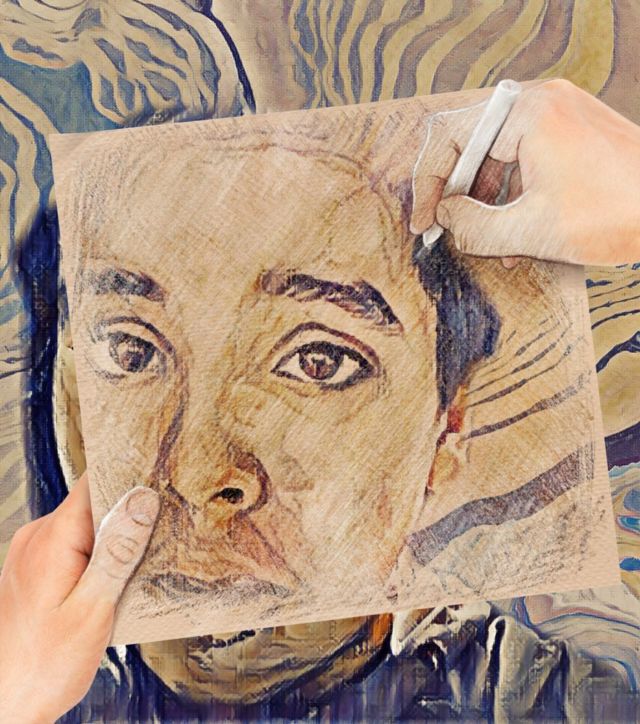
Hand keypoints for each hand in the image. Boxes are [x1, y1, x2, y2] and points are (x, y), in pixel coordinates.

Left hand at [0, 475, 159, 722]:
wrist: (6, 705)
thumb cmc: (44, 666)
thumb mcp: (94, 608)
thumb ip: (119, 550)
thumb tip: (141, 500)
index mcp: (50, 540)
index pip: (94, 483)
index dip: (130, 477)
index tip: (162, 479)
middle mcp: (36, 538)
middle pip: (92, 503)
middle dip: (127, 515)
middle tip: (159, 533)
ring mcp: (31, 551)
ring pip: (85, 524)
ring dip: (113, 538)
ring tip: (134, 563)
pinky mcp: (34, 567)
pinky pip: (73, 543)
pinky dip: (96, 554)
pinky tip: (111, 579)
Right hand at [411, 78, 639, 265]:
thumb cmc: (618, 214)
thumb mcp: (532, 230)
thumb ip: (474, 226)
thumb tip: (443, 217)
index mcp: (528, 114)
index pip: (451, 138)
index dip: (429, 184)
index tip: (425, 221)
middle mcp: (541, 103)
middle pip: (472, 143)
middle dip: (458, 193)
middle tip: (446, 228)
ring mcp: (558, 115)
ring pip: (496, 155)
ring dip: (484, 200)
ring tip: (484, 241)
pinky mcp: (571, 132)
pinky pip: (523, 158)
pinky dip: (511, 194)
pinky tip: (511, 233)